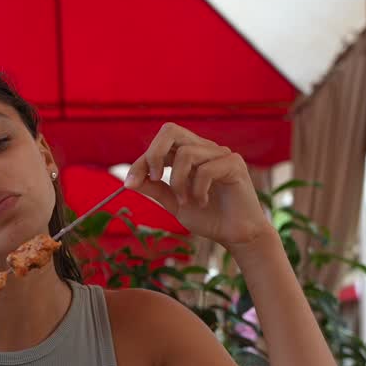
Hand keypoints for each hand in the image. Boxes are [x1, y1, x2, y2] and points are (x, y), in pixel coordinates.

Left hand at [124, 124, 270, 249]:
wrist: (236, 235)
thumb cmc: (209, 218)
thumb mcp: (174, 203)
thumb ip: (156, 189)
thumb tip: (130, 181)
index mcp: (189, 154)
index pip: (160, 144)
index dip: (141, 161)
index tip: (129, 183)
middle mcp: (204, 148)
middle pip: (170, 130)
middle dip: (154, 155)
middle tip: (154, 179)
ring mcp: (220, 154)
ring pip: (186, 153)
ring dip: (178, 182)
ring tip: (186, 201)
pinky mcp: (234, 164)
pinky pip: (205, 169)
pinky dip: (198, 190)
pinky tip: (203, 203)